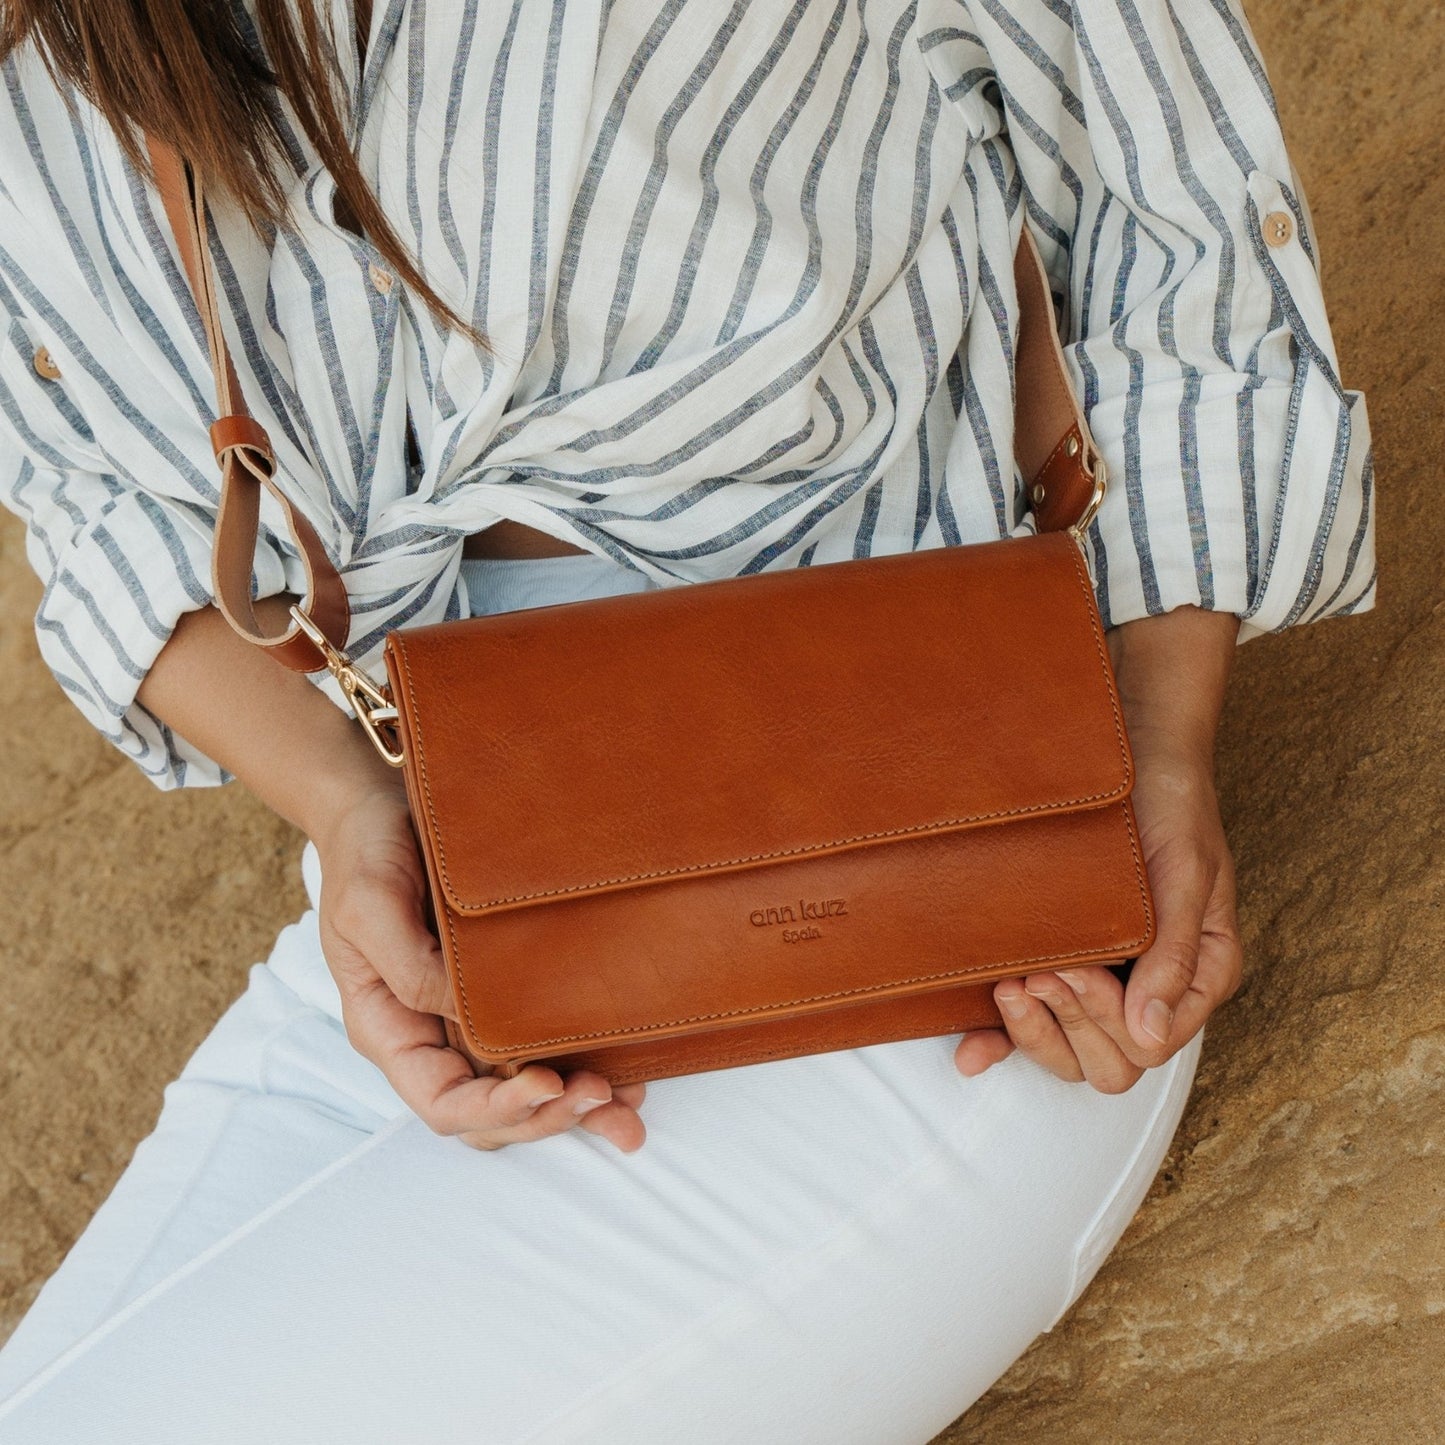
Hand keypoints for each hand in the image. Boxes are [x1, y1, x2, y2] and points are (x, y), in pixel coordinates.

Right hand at [312, 778, 647, 1151]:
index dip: (497, 1109)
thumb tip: (464, 1013)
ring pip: (520, 1090)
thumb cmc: (363, 852)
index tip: (547, 1086)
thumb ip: (410, 966)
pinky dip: (579, 1063)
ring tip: (628, 1104)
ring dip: (574, 1106)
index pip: (442, 1103)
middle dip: (547, 1116)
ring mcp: (465, 1018)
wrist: (378, 806)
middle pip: (488, 1113)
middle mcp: (430, 1036)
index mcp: (390, 1030)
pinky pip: (539, 1043)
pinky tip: (625, 1068)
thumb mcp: (370, 905)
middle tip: (606, 1097)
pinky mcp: (501, 990)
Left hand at [953, 605, 1244, 1092]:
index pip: (1150, 1043)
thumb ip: (1176, 954)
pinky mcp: (1061, 967)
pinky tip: (970, 1049)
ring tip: (1012, 983)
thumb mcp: (1186, 874)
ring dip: (1035, 1033)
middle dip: (1070, 1025)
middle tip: (1039, 972)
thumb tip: (1151, 1033)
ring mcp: (1105, 984)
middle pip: (1110, 1063)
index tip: (1075, 968)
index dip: (1108, 1019)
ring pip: (1070, 1055)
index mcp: (1198, 976)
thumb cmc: (1170, 806)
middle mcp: (1152, 990)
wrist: (1132, 756)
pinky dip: (1002, 1041)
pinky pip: (1034, 1026)